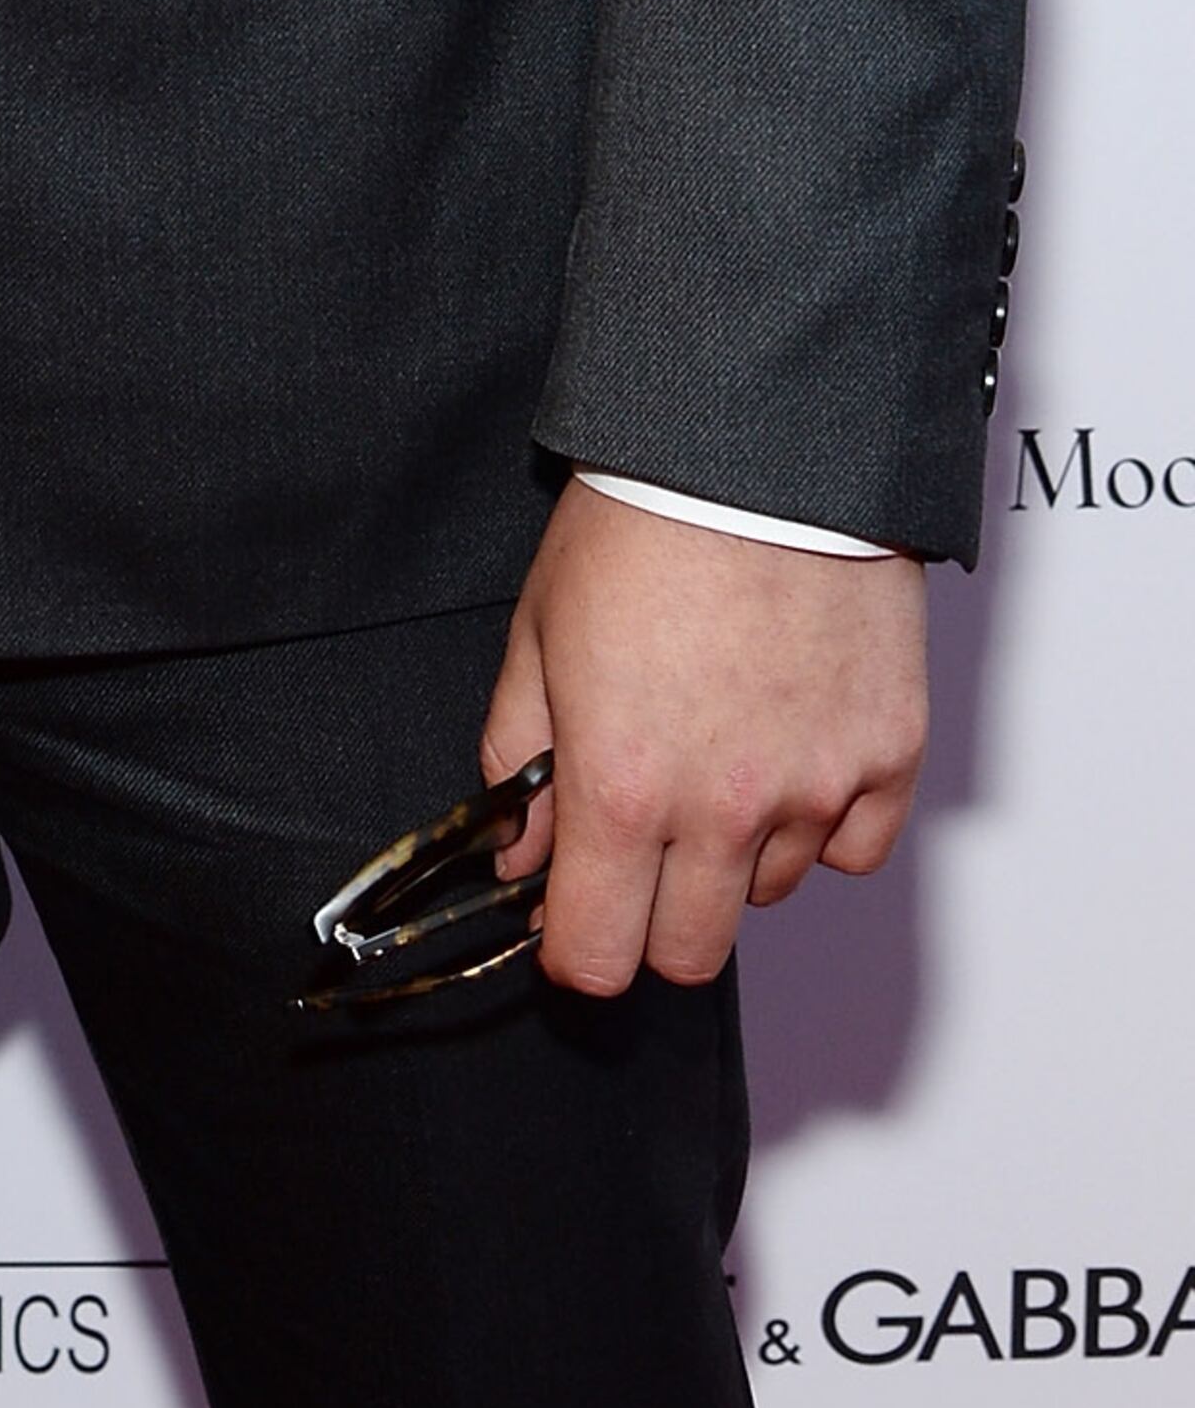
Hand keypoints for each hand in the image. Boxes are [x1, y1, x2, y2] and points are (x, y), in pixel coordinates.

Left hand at [483, 477, 927, 997]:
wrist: (757, 452)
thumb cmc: (639, 526)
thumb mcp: (539, 634)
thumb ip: (519, 760)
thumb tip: (521, 854)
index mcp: (621, 789)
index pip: (598, 956)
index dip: (576, 951)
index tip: (573, 921)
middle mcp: (722, 811)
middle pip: (688, 953)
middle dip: (652, 917)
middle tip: (641, 846)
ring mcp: (816, 790)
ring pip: (767, 894)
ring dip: (736, 855)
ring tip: (718, 752)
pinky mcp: (888, 758)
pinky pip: (854, 849)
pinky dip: (822, 822)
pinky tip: (790, 750)